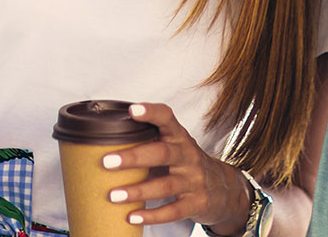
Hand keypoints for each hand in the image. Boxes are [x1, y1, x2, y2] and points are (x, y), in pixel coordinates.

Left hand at [101, 102, 250, 232]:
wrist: (224, 189)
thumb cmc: (187, 164)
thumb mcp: (175, 147)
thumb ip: (149, 142)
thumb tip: (103, 143)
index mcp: (179, 137)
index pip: (167, 118)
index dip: (151, 113)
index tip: (133, 110)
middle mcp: (188, 156)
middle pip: (162, 153)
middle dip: (133, 157)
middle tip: (107, 161)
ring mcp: (193, 180)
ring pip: (165, 185)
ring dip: (137, 191)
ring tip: (113, 195)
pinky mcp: (196, 203)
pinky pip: (172, 211)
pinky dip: (151, 216)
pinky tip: (132, 216)